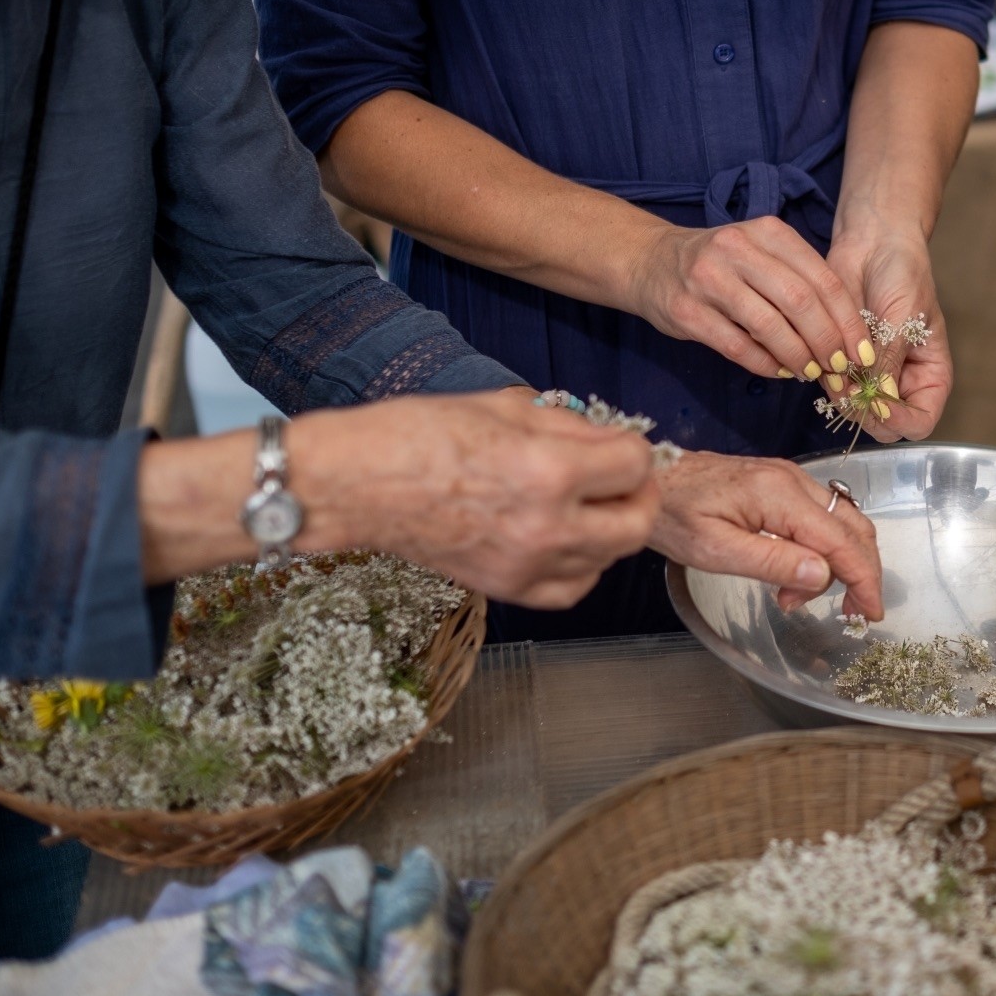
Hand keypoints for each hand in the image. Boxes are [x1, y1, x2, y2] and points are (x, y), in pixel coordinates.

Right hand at [293, 391, 659, 608]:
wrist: (359, 484)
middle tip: (621, 478)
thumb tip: (610, 437)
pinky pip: (574, 587)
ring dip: (610, 528)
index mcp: (548, 471)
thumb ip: (570, 425)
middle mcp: (546, 526)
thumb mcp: (506, 407)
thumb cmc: (420, 434)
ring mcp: (528, 565)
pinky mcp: (508, 588)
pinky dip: (582, 565)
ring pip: (610, 558)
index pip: (635, 465)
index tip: (618, 442)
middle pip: (637, 522)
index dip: (632, 448)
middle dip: (637, 493)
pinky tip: (566, 540)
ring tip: (587, 504)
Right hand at [630, 216, 871, 381]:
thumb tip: (843, 334)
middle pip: (800, 300)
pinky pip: (736, 346)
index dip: (847, 320)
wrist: (651, 262)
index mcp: (767, 232)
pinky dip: (764, 364)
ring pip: (769, 325)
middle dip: (827, 341)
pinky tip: (779, 372)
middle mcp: (738, 248)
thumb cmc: (720, 263)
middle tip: (840, 368)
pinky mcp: (686, 311)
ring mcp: (709, 279)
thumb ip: (799, 280)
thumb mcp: (761, 253)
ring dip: (797, 356)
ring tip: (810, 373)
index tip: (861, 351)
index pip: (822, 278)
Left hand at [650, 452, 884, 619]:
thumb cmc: (673, 515)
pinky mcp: (782, 483)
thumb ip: (772, 562)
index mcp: (779, 495)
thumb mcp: (715, 550)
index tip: (870, 614)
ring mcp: (790, 478)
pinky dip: (823, 548)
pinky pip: (822, 516)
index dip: (864, 579)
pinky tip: (794, 573)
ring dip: (837, 564)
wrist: (650, 478)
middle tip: (846, 614)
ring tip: (793, 597)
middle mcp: (793, 479)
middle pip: (853, 527)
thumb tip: (823, 576)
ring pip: (841, 522)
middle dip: (860, 573)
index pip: (841, 541)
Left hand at [826, 232, 949, 440]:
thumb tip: (879, 401)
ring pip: (854, 410)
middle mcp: (901, 381)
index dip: (900, 422)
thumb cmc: (902, 273)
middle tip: (849, 389)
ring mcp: (870, 374)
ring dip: (841, 397)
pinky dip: (825, 380)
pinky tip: (823, 356)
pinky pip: (831, 387)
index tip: (879, 404)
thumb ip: (890, 360)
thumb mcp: (902, 317)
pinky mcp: (841, 360)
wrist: (873, 241)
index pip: (920, 422)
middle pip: (884, 424)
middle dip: (865, 413)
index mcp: (930, 375)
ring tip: (835, 366)